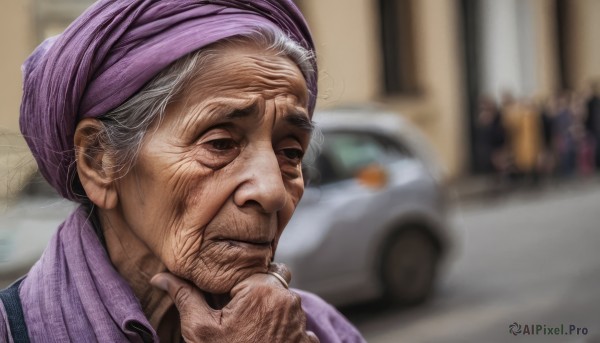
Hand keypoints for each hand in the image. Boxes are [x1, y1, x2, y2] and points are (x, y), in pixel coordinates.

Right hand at [151, 264, 318, 342]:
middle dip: (256, 293)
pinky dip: (283, 331)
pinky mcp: (308, 341)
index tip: (225, 298)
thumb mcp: (199, 329)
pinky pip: (296, 325)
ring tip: (248, 332)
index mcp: (263, 289)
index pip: (250, 268)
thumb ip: (184, 296)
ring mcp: (302, 322)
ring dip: (270, 311)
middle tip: (237, 316)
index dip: (235, 282)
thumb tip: (160, 277)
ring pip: (285, 302)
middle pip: (272, 281)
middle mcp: (289, 300)